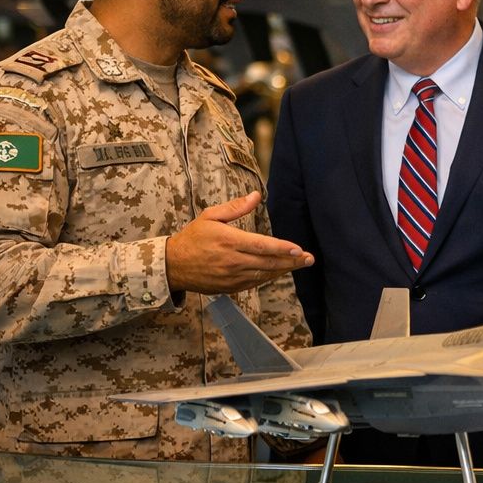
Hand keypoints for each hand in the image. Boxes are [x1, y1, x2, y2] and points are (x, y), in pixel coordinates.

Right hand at [165, 191, 314, 294]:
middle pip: (267, 262)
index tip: (299, 249)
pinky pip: (254, 282)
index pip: (261, 246)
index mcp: (228, 241)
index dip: (282, 248)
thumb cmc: (193, 237)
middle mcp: (232, 261)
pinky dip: (269, 277)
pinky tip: (280, 271)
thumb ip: (236, 207)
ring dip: (284, 270)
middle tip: (310, 259)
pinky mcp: (230, 287)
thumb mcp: (211, 216)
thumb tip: (256, 196)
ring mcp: (231, 276)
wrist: (172, 265)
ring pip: (264, 274)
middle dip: (291, 261)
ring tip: (301, 264)